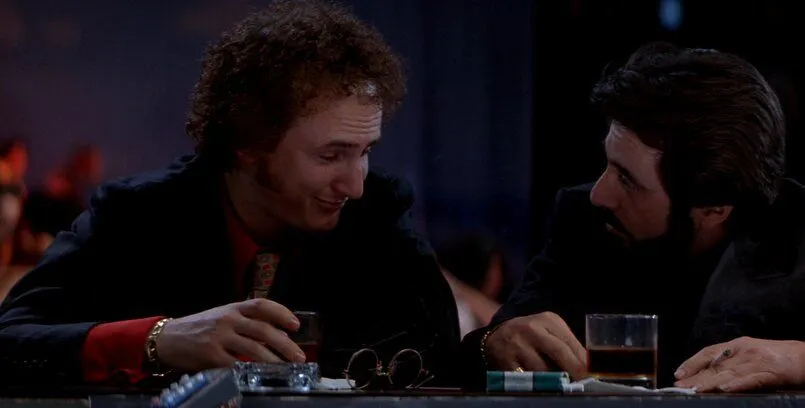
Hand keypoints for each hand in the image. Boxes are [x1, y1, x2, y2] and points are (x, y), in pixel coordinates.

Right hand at [156, 298, 305, 371]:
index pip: (262, 305)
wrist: (169, 337)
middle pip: (264, 330)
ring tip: (285, 368)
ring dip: (273, 360)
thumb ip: (246, 322)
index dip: (282, 313)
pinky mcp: (211, 355)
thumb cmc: (200, 327)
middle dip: (285, 344)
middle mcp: (228, 319)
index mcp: (233, 308)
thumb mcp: (223, 316)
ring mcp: (220, 337)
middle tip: (298, 355)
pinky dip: (250, 371)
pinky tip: (259, 375)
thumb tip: (276, 334)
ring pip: (254, 349)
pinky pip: (236, 365)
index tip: (295, 325)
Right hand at [485, 312, 586, 379]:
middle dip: (574, 369)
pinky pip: (526, 376)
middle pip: (558, 351)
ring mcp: (517, 343)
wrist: (497, 335)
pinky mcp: (505, 360)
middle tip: (583, 382)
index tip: (592, 373)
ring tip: (563, 384)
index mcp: (547, 320)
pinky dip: (536, 383)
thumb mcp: (549, 332)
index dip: (582, 360)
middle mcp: (531, 328)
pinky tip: (543, 386)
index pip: (569, 341)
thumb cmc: (531, 335)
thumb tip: (587, 366)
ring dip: (555, 379)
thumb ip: (566, 345)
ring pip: (542, 368)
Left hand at [674, 336, 804, 391]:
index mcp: (738, 345)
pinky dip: (737, 384)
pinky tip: (724, 388)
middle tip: (679, 386)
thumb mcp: (751, 356)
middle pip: (715, 365)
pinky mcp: (772, 373)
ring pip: (729, 373)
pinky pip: (751, 379)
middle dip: (695, 377)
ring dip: (710, 382)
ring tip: (694, 390)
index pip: (709, 353)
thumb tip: (710, 377)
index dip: (692, 363)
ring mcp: (758, 361)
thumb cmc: (780, 358)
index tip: (678, 374)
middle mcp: (745, 351)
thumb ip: (732, 363)